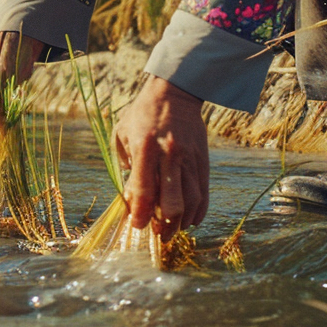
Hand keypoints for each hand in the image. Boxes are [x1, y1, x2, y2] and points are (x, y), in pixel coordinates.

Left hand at [114, 76, 208, 234]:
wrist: (175, 93)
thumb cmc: (142, 115)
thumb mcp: (123, 134)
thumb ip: (126, 166)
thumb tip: (131, 197)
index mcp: (145, 147)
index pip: (144, 189)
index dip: (140, 213)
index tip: (137, 226)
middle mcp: (170, 155)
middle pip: (173, 201)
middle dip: (164, 224)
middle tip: (156, 233)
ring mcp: (190, 159)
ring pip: (191, 200)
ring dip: (181, 222)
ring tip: (172, 231)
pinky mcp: (203, 161)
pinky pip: (204, 193)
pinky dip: (198, 211)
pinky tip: (190, 221)